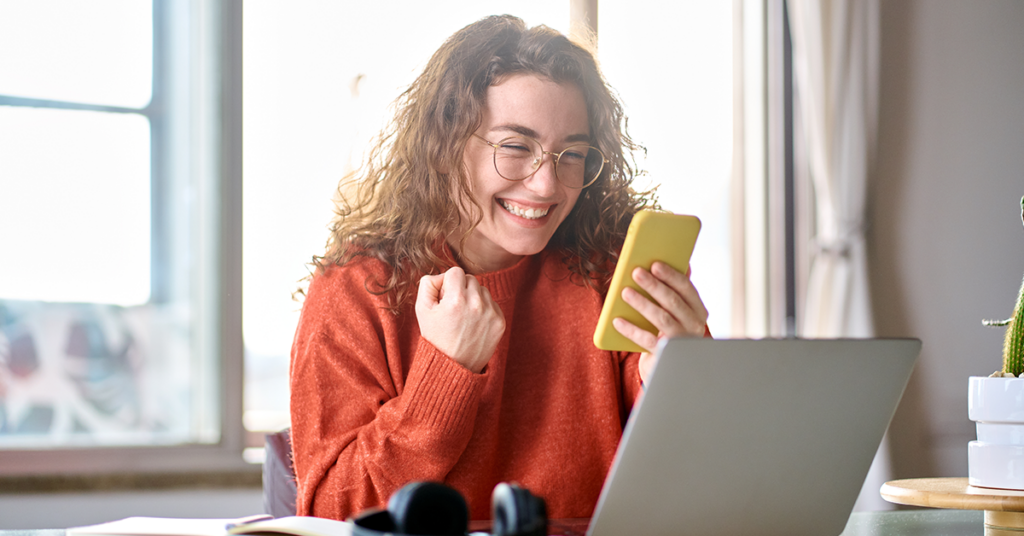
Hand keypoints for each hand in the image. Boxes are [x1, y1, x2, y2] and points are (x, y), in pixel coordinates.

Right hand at [415, 267, 505, 372]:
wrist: (453, 367)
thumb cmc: (435, 338)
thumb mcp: (422, 310)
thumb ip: (428, 284)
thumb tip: (443, 276)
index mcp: (456, 300)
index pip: (455, 272)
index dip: (447, 283)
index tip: (444, 298)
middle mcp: (476, 305)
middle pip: (470, 279)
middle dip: (460, 289)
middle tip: (453, 309)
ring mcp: (490, 314)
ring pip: (482, 290)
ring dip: (473, 298)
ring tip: (463, 317)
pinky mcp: (500, 322)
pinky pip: (492, 303)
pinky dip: (483, 309)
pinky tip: (473, 324)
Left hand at [611, 262, 707, 383]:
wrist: (667, 365)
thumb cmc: (669, 330)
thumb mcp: (675, 311)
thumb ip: (673, 290)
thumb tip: (671, 264)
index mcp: (698, 310)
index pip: (687, 288)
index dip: (671, 275)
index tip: (654, 264)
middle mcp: (694, 325)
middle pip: (673, 301)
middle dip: (654, 286)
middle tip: (636, 272)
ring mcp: (681, 341)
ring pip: (662, 318)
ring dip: (642, 303)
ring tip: (626, 292)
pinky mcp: (666, 355)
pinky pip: (647, 340)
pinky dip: (631, 330)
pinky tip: (617, 321)